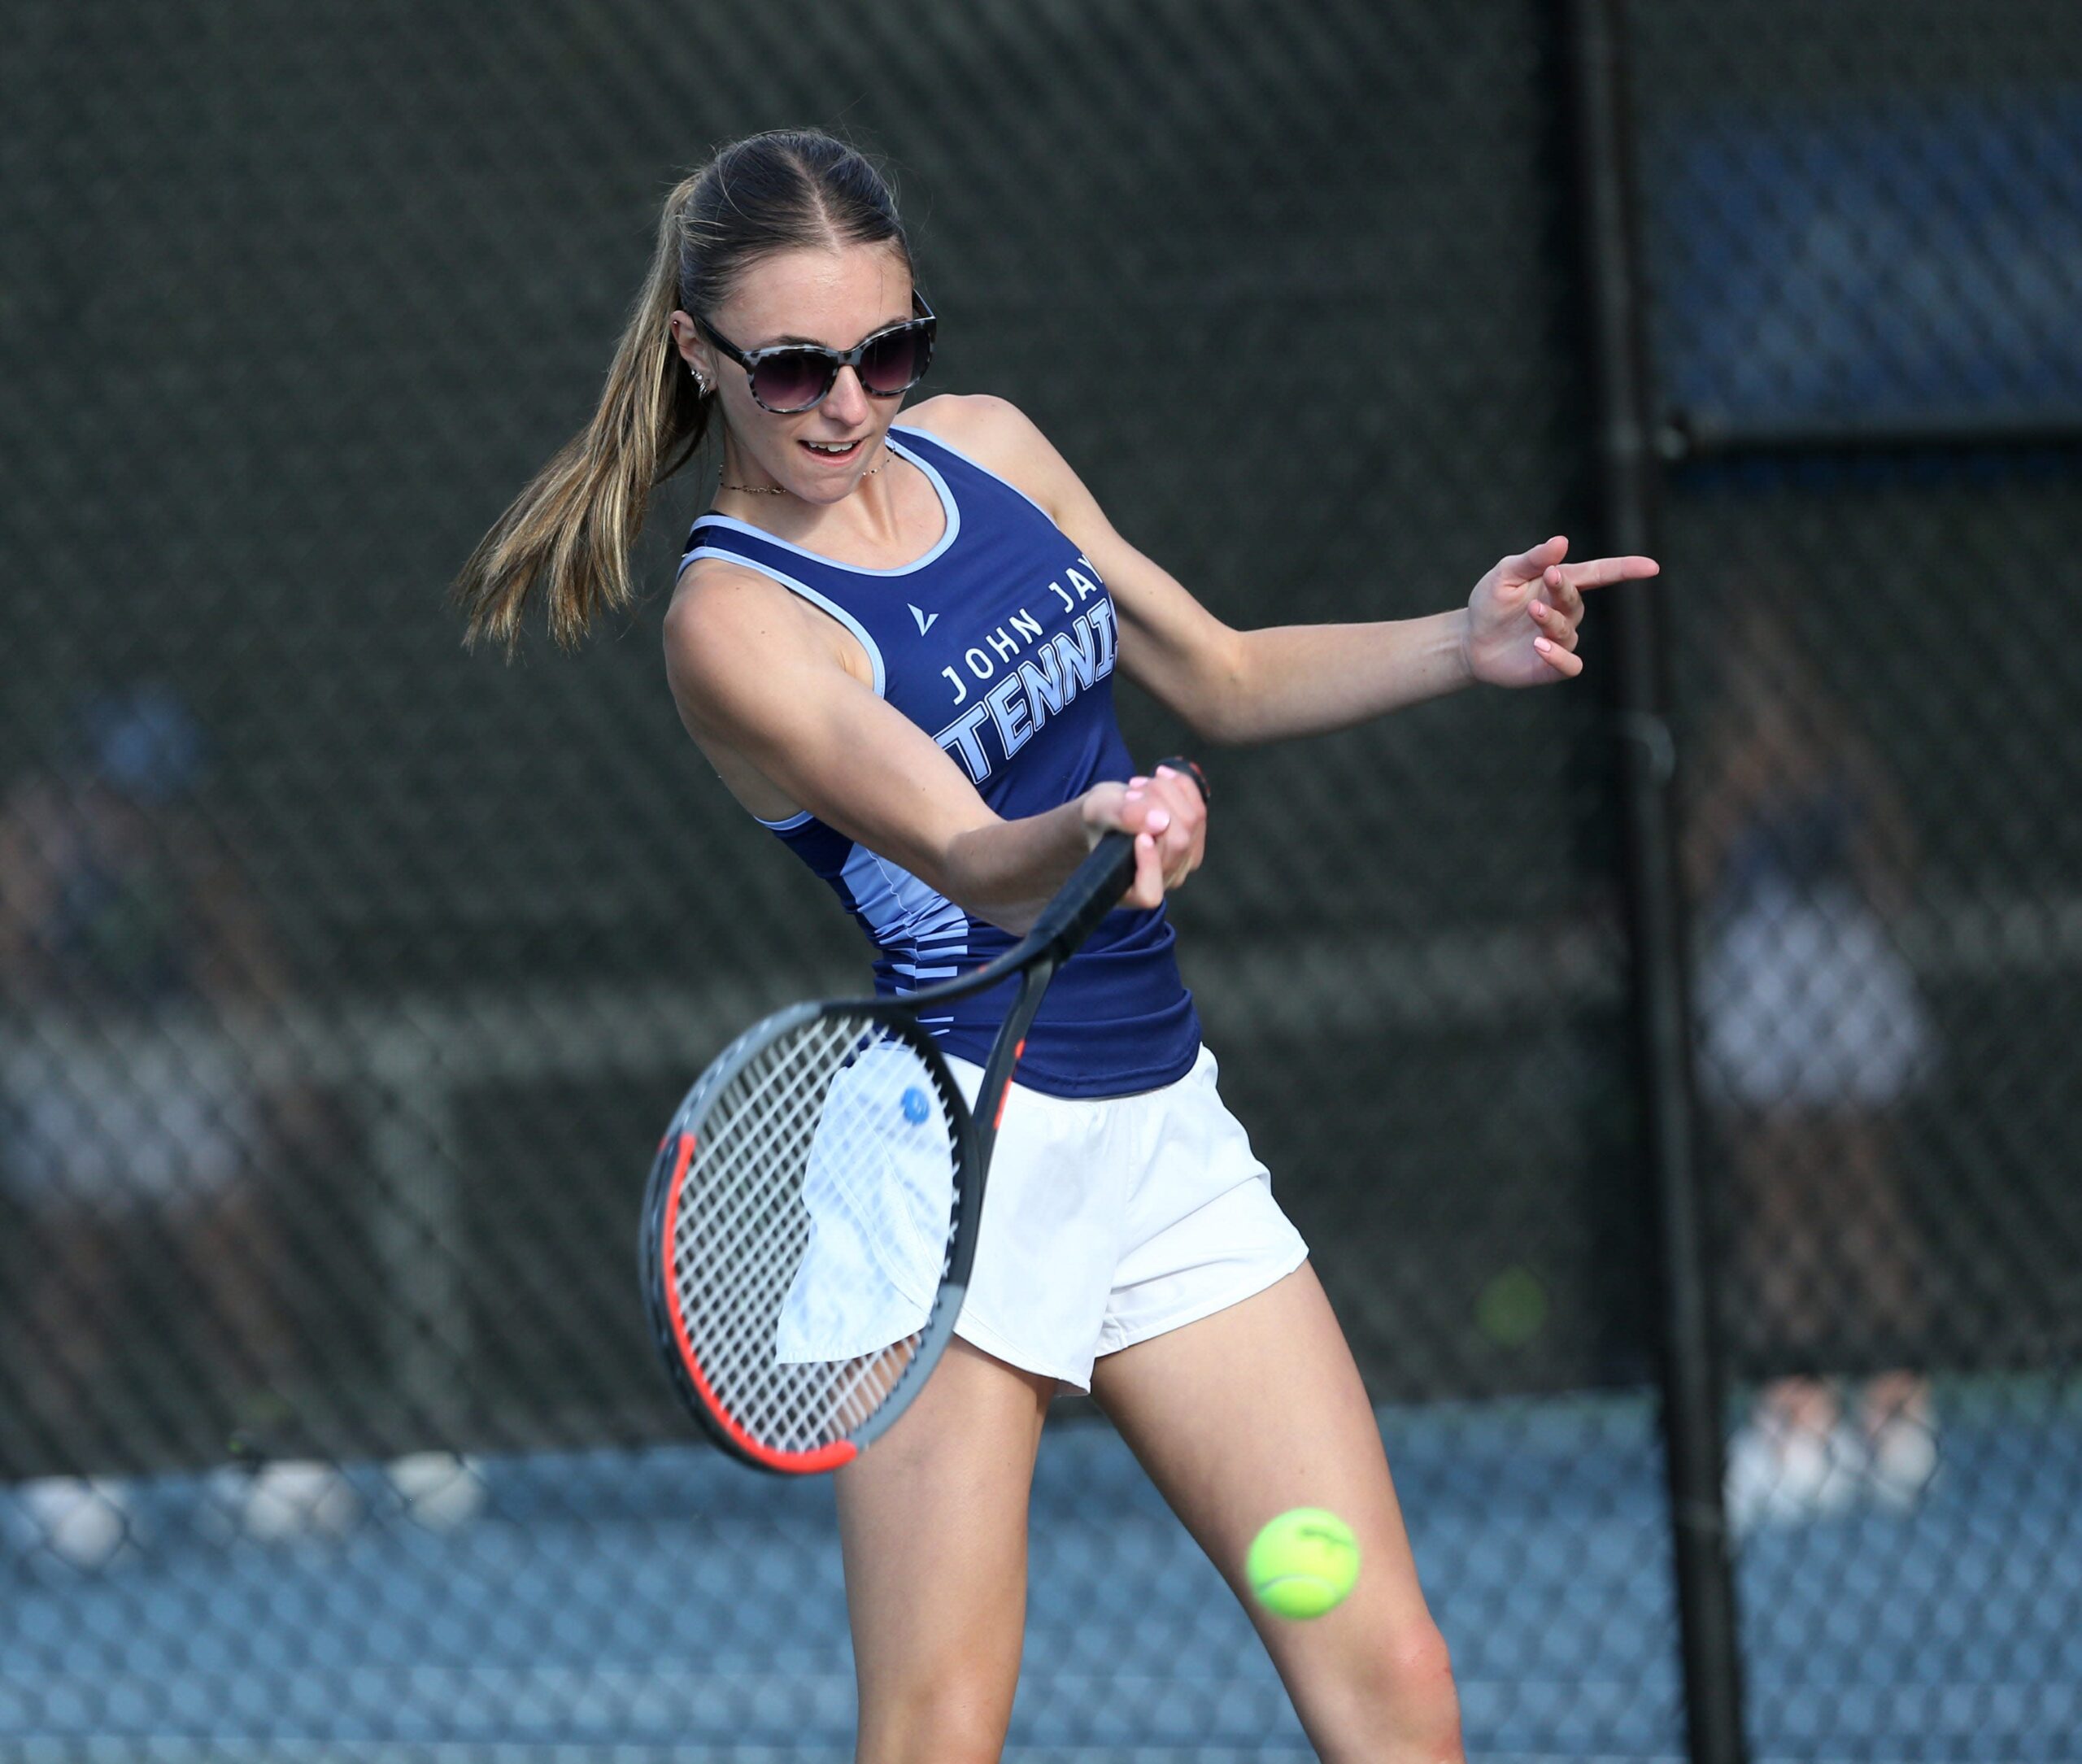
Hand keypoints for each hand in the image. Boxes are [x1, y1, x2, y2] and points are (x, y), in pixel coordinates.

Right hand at [1081, 764, 1207, 909]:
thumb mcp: (1096, 812)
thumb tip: (1159, 821)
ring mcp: (1183, 863)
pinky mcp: (1196, 840)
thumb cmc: (1097, 821)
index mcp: (1130, 892)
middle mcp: (1162, 882)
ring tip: (1138, 786)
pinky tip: (1160, 776)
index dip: (1149, 864)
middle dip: (1156, 805)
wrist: (1107, 815)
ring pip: (1192, 820)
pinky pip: (1199, 809)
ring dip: (1166, 792)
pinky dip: (1181, 786)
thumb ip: (1121, 816)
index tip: (1139, 837)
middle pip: (1177, 842)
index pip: (1149, 892)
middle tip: (1129, 792)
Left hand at [1462, 536, 1658, 687]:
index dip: (1626, 570)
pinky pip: (1570, 665)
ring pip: (1569, 631)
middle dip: (1564, 589)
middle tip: (1548, 577)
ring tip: (1532, 611)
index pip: (1599, 574)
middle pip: (1576, 600)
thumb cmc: (1490, 602)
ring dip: (1551, 620)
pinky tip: (1539, 646)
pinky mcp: (1551, 667)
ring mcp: (1561, 640)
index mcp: (1560, 585)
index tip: (1651, 567)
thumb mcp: (1505, 574)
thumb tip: (1562, 541)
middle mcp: (1566, 612)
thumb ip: (1533, 559)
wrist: (1470, 640)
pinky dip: (1558, 656)